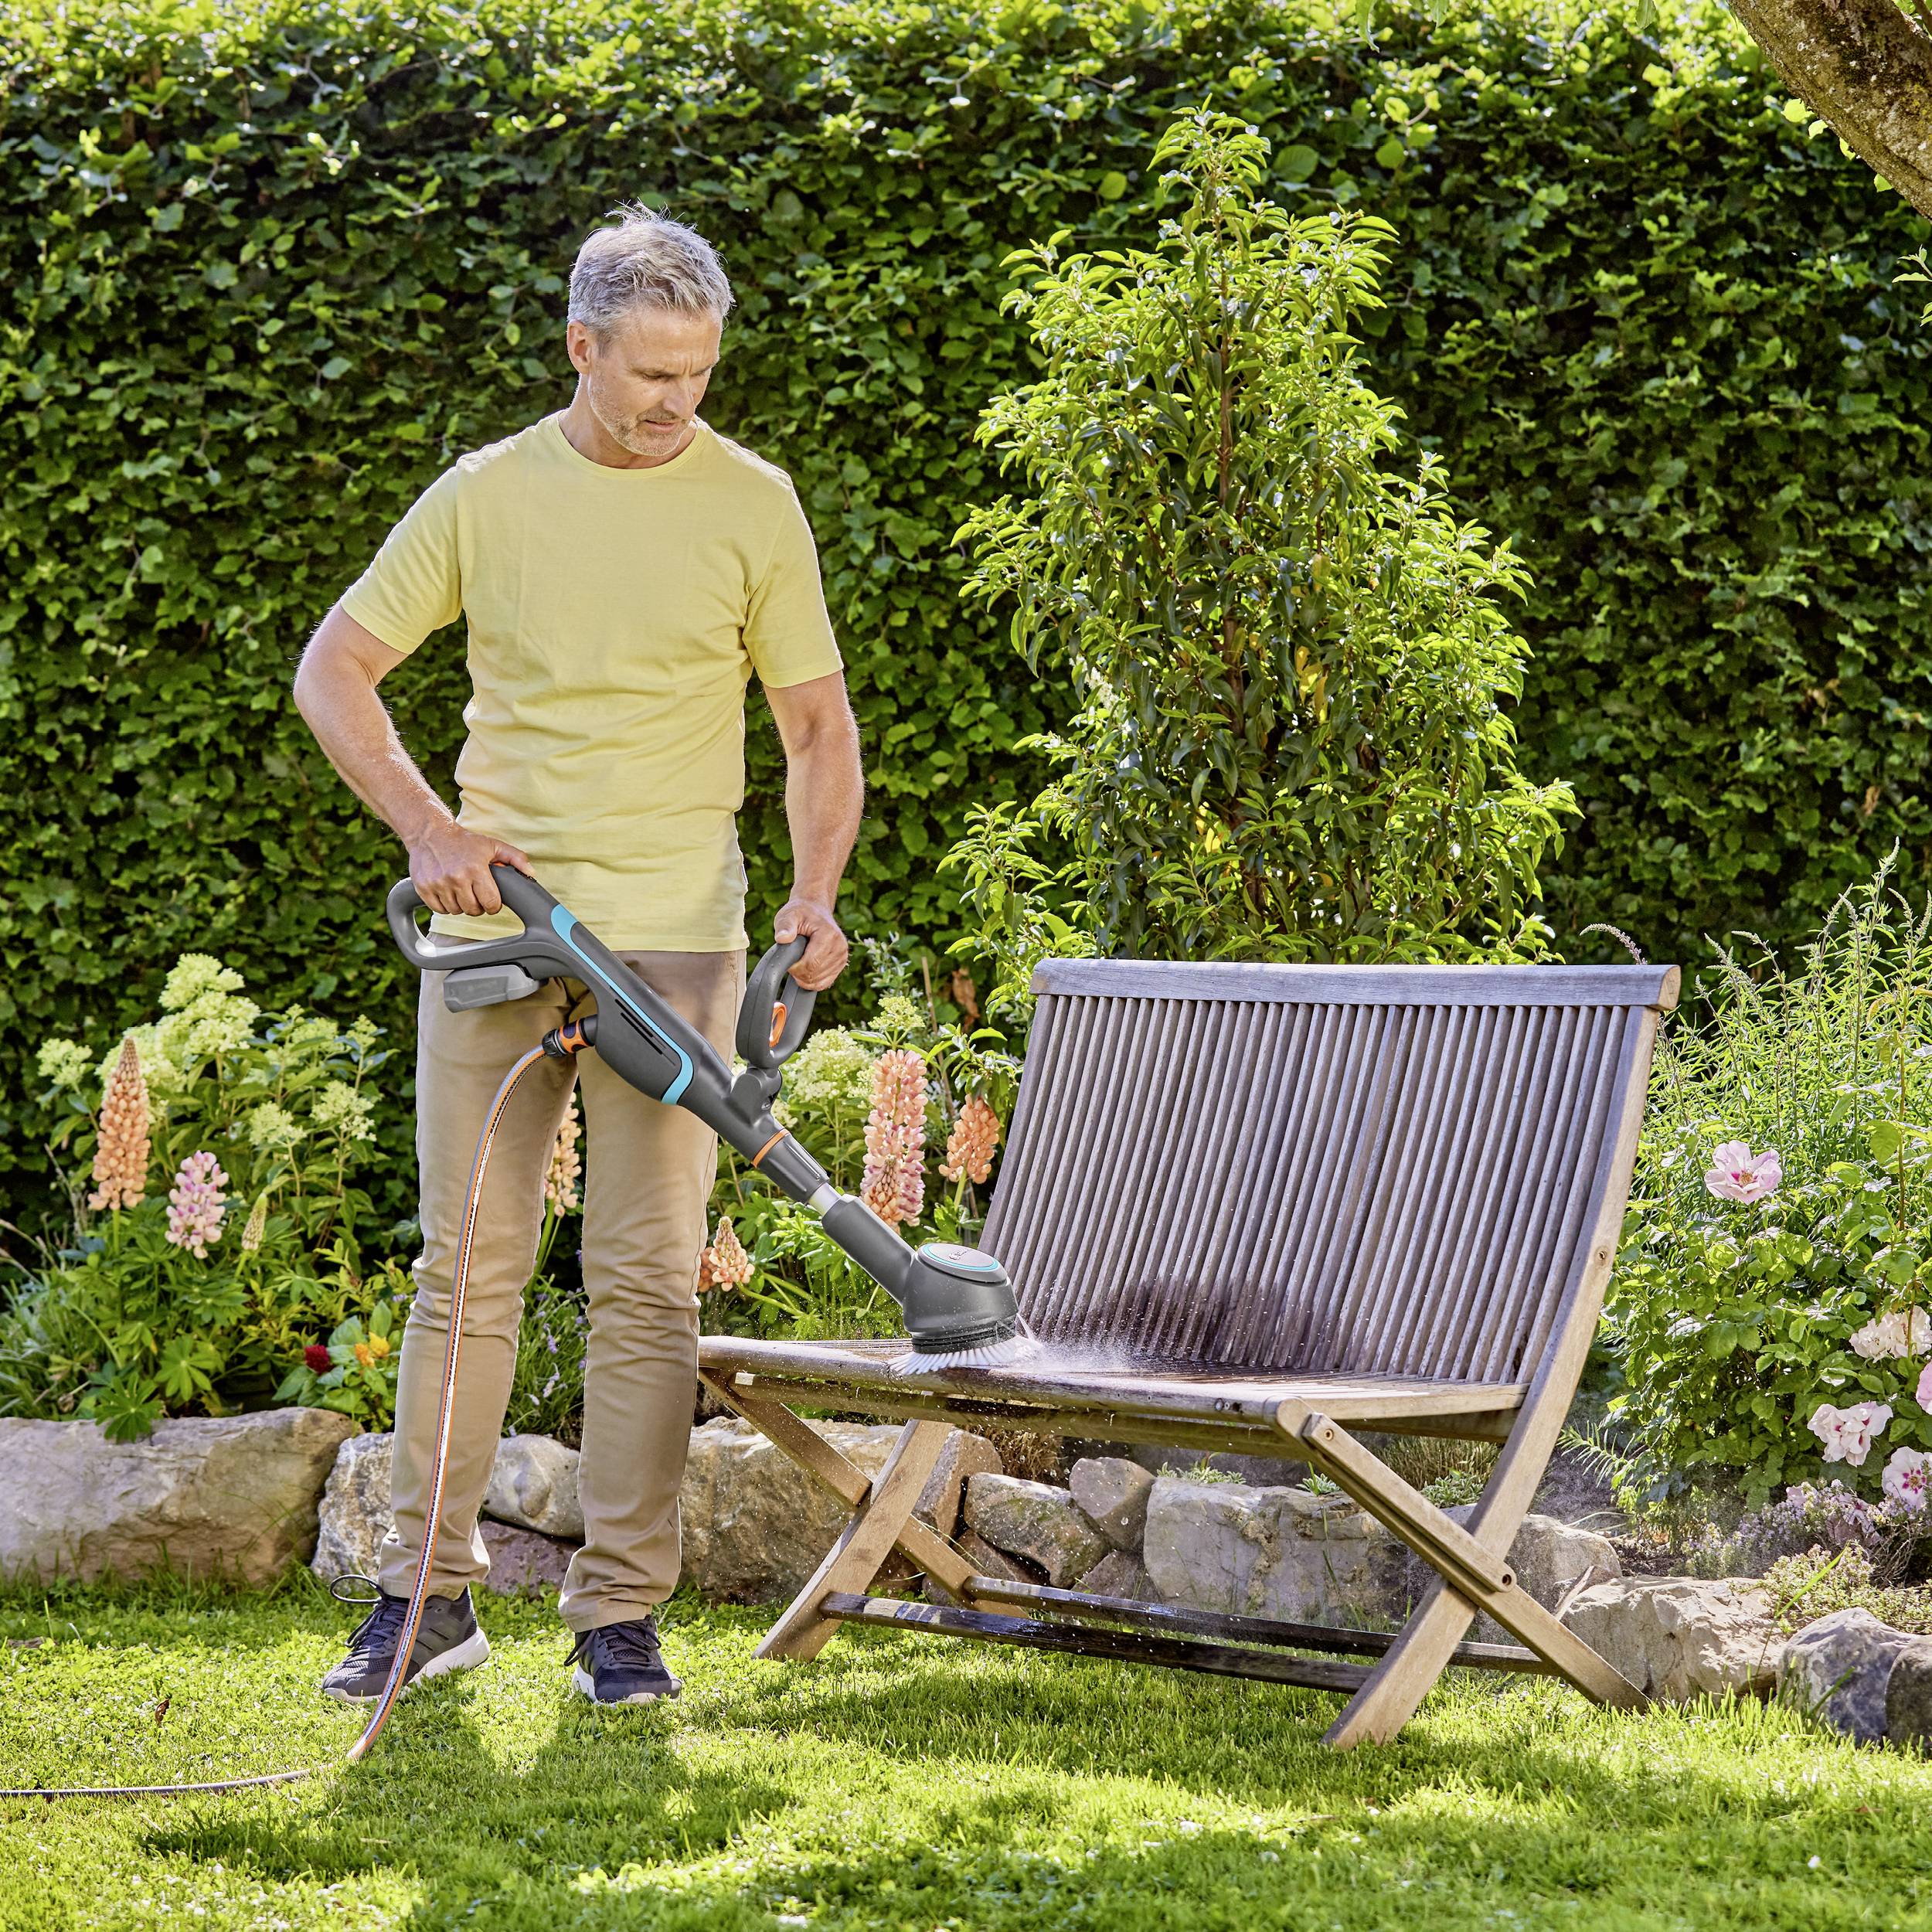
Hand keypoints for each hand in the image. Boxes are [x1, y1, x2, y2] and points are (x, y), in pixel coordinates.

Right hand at [408, 824, 534, 916]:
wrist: (430, 833)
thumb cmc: (464, 841)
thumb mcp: (492, 845)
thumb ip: (515, 858)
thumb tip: (531, 873)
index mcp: (476, 869)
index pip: (491, 903)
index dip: (494, 905)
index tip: (491, 901)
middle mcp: (456, 878)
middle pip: (473, 910)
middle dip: (478, 905)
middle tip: (476, 894)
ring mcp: (438, 884)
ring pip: (456, 911)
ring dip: (461, 905)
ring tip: (461, 891)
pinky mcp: (424, 888)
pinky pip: (439, 909)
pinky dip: (445, 905)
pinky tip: (448, 893)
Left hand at [774, 896, 846, 991]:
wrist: (815, 910)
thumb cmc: (801, 913)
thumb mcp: (789, 915)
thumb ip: (785, 926)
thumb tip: (782, 938)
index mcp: (829, 935)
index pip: (810, 964)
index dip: (794, 968)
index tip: (787, 959)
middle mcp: (840, 947)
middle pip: (814, 975)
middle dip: (798, 972)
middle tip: (791, 958)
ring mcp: (842, 957)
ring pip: (818, 982)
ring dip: (804, 977)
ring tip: (799, 960)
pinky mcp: (841, 964)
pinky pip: (824, 983)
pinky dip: (812, 981)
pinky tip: (805, 969)